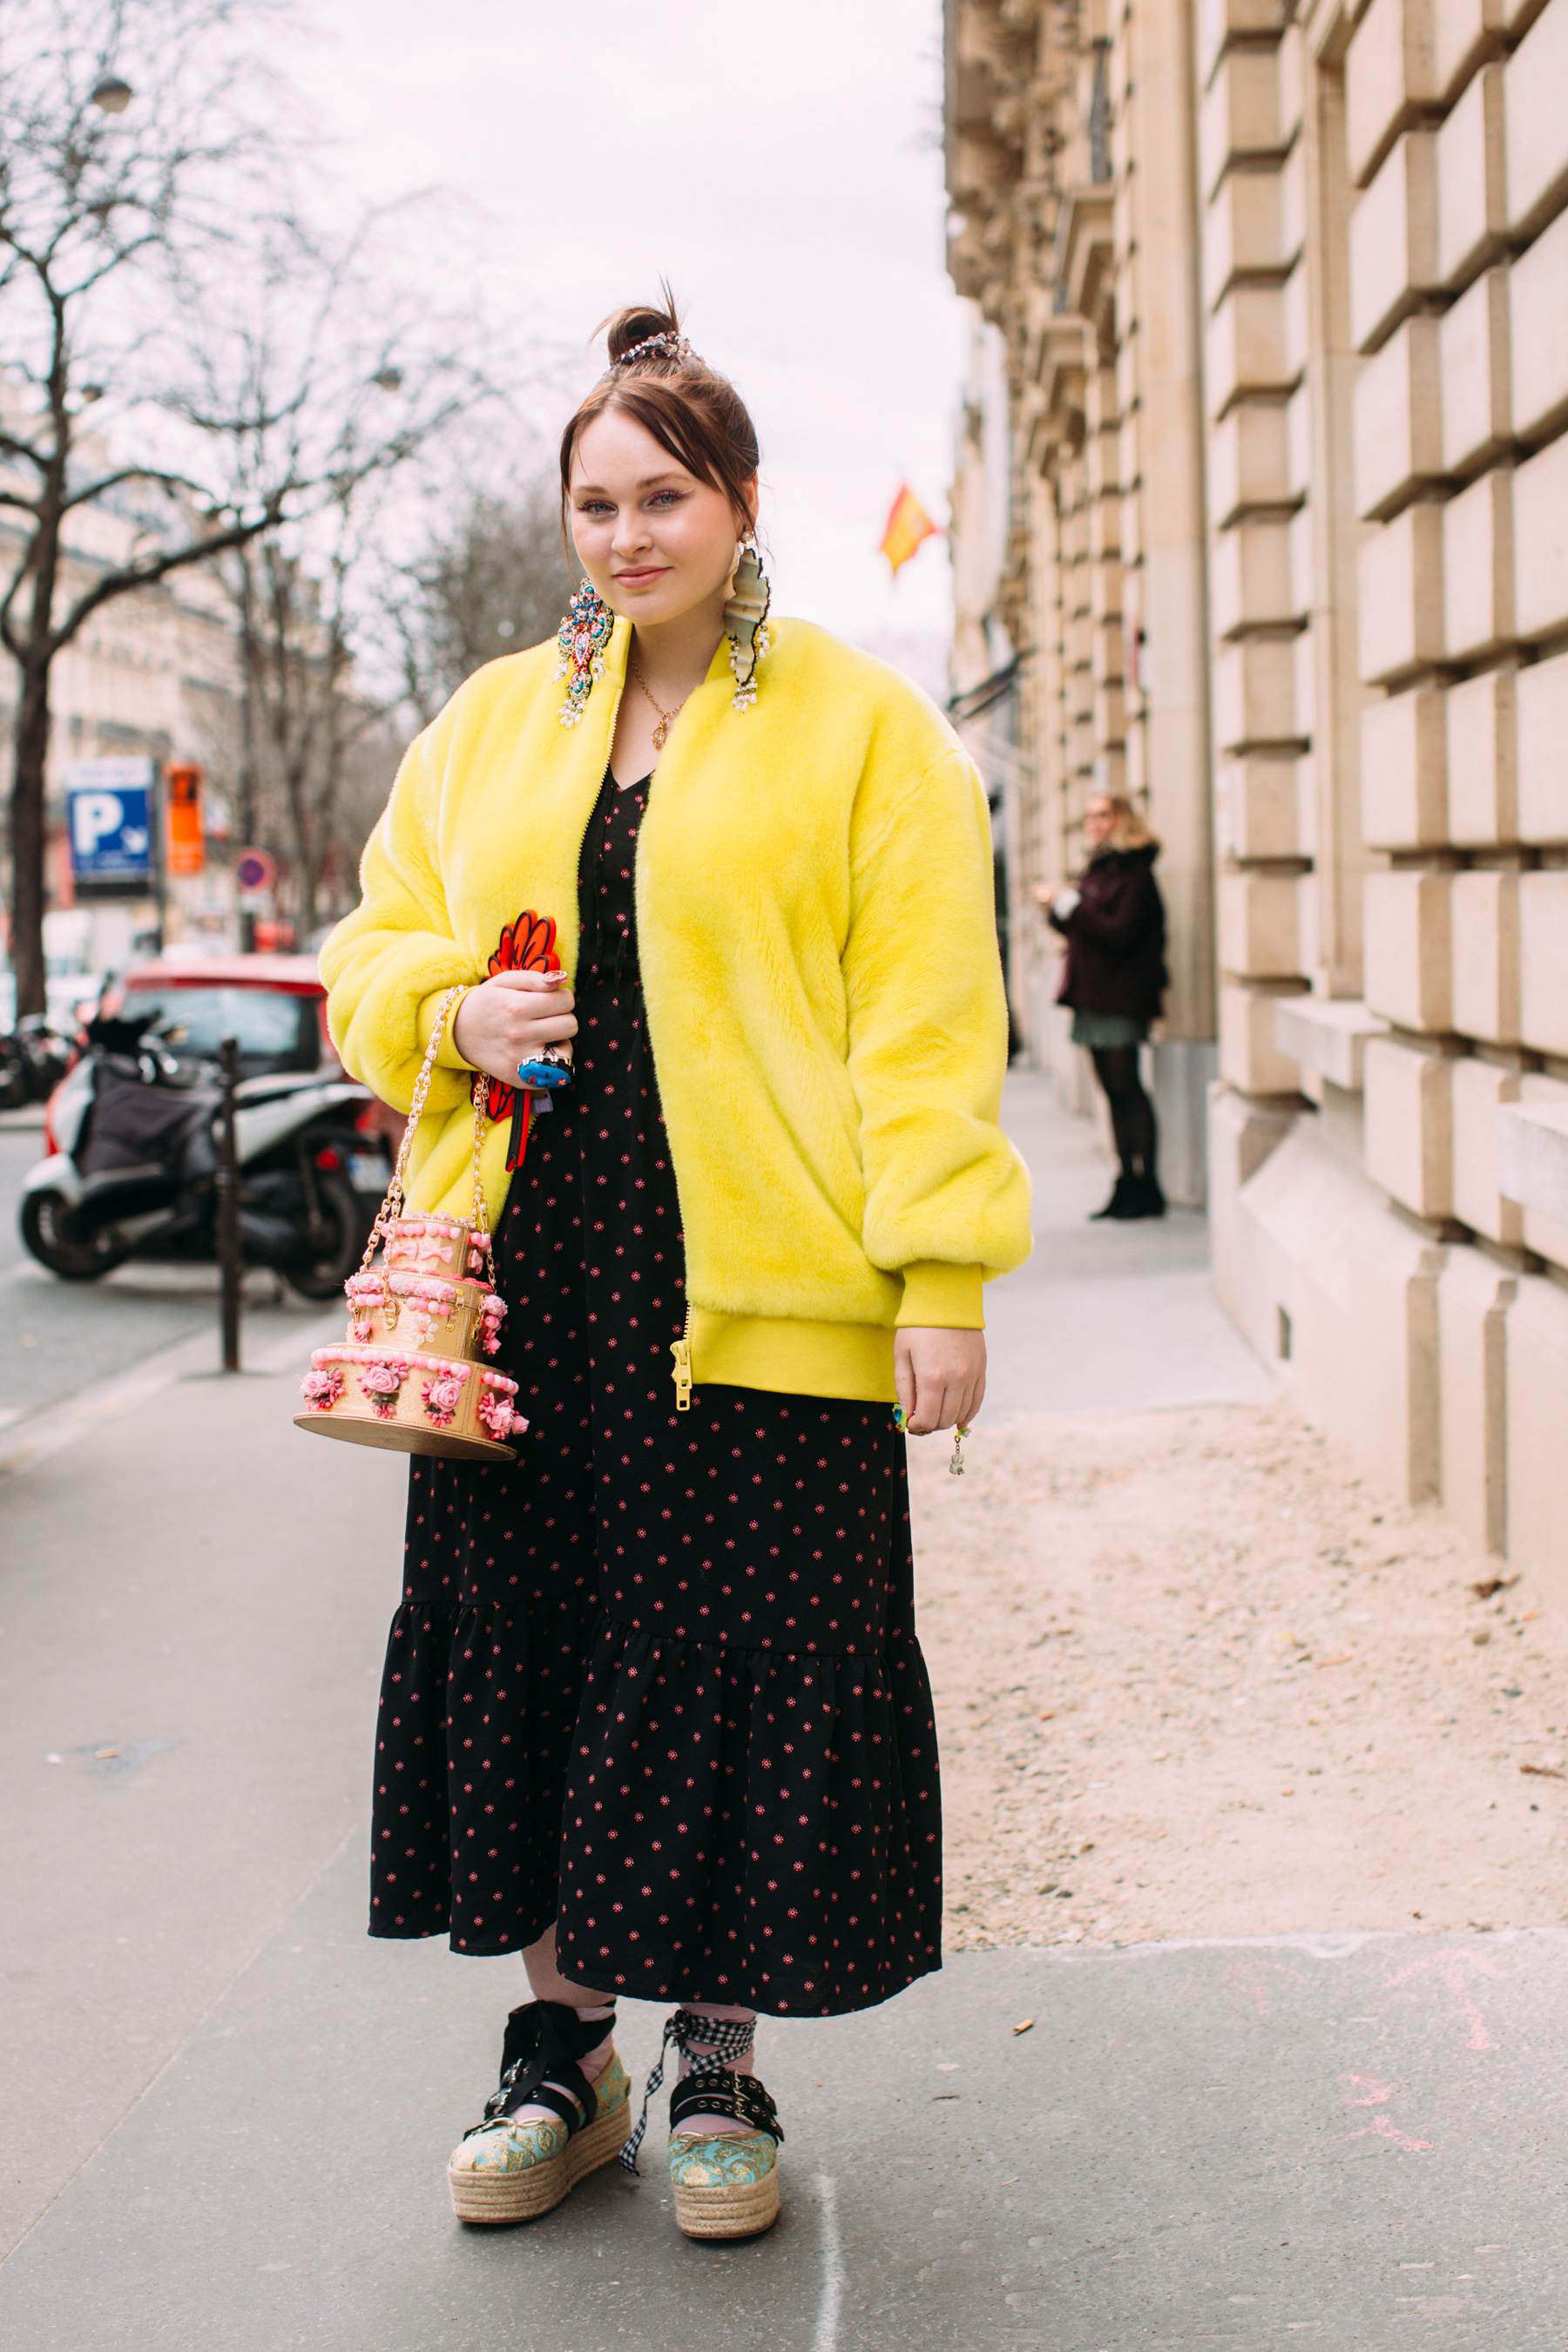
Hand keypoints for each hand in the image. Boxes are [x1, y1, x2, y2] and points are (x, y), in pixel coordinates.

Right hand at [451, 969, 575, 1086]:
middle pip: (571, 1025)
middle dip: (562, 1017)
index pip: (566, 1001)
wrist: (457, 1033)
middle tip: (545, 1017)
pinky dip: (551, 1061)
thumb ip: (535, 978)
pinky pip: (555, 1071)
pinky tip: (537, 1050)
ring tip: (542, 1034)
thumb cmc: (486, 1003)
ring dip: (559, 1040)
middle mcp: (519, 1035)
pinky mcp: (520, 1079)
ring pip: (567, 1050)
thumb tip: (560, 981)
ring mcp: (520, 1060)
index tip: (549, 1000)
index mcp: (517, 1007)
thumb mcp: (504, 981)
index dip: (562, 997)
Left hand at [894, 1327, 985, 1435]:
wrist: (945, 1300)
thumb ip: (904, 1390)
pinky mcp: (981, 1369)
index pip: (927, 1419)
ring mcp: (972, 1375)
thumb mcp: (902, 1356)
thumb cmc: (917, 1327)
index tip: (909, 1423)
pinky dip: (967, 1413)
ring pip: (961, 1413)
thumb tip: (907, 1417)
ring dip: (946, 1419)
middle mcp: (956, 1380)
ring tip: (934, 1411)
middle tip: (920, 1417)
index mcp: (932, 1377)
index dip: (916, 1426)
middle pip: (945, 1420)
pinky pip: (977, 1401)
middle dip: (930, 1424)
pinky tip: (957, 1417)